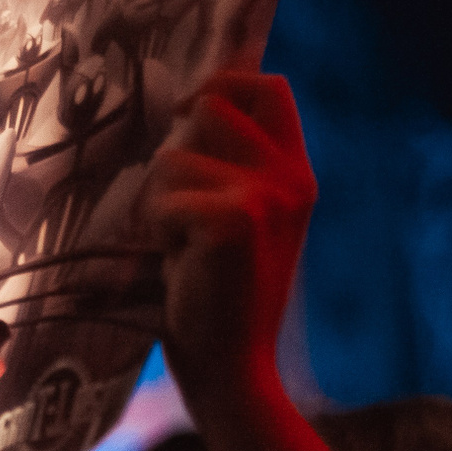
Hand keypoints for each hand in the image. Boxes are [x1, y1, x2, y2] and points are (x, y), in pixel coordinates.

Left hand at [142, 72, 312, 400]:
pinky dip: (154, 230)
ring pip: (173, 155)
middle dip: (175, 153)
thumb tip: (189, 100)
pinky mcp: (233, 220)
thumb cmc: (217, 296)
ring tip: (181, 246)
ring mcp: (267, 196)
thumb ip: (227, 164)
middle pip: (209, 106)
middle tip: (180, 211)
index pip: (268, 87)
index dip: (222, 82)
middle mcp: (291, 178)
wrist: (233, 368)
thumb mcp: (236, 219)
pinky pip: (161, 197)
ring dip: (158, 200)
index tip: (186, 112)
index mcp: (297, 175)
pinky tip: (179, 264)